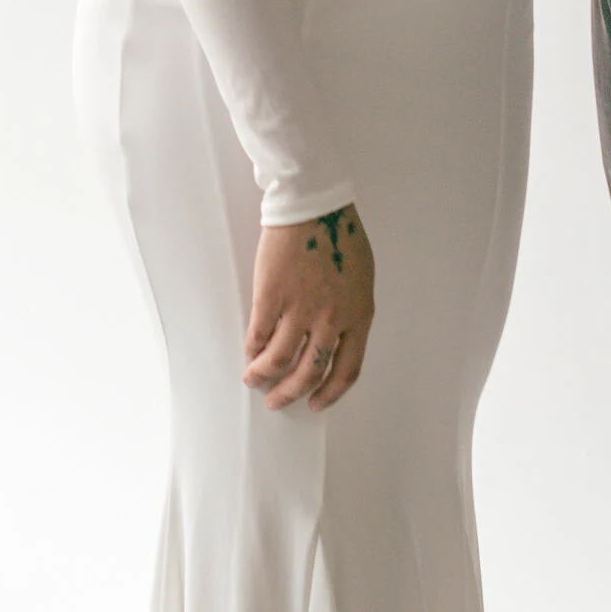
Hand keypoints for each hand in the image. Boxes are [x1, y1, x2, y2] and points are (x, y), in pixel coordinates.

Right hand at [243, 205, 374, 410]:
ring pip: (279, 359)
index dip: (330, 393)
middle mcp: (331, 320)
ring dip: (263, 375)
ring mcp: (300, 310)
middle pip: (310, 372)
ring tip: (253, 380)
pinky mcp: (271, 298)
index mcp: (358, 316)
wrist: (314, 207)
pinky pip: (259, 335)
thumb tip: (335, 338)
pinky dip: (252, 350)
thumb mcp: (361, 280)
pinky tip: (249, 353)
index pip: (347, 370)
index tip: (316, 403)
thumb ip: (351, 312)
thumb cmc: (341, 236)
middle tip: (277, 401)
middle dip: (290, 393)